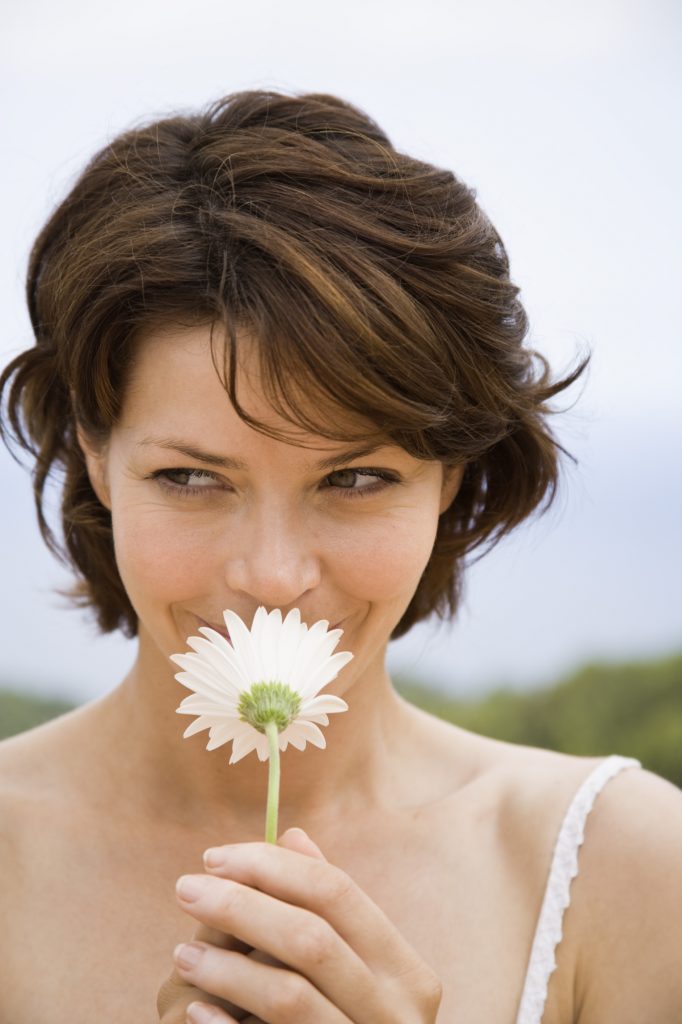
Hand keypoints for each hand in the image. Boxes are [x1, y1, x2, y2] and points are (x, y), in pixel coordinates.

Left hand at [161, 827, 442, 1022]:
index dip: (273, 867)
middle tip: (185, 889)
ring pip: (290, 995)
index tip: (216, 857)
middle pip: (312, 938)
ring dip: (227, 966)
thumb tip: (292, 834)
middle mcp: (398, 1014)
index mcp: (406, 972)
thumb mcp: (357, 968)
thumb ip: (329, 907)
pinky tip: (195, 1007)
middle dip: (241, 905)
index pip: (337, 892)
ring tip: (182, 951)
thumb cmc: (352, 1022)